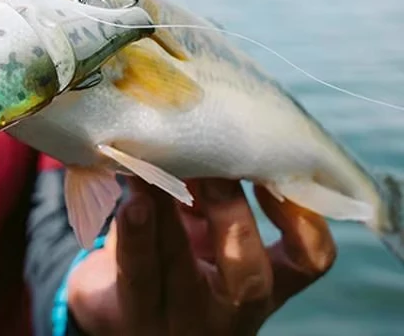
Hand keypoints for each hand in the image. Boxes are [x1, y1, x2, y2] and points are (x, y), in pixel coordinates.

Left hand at [67, 177, 335, 334]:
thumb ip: (212, 185)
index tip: (279, 167)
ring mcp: (178, 316)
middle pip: (247, 274)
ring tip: (152, 166)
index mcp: (262, 280)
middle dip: (230, 210)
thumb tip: (210, 113)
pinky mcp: (129, 314)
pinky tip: (130, 193)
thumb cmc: (172, 251)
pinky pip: (134, 270)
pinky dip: (133, 227)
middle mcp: (228, 307)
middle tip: (208, 160)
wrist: (118, 305)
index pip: (310, 259)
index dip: (304, 218)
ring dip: (167, 206)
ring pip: (180, 266)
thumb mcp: (204, 225)